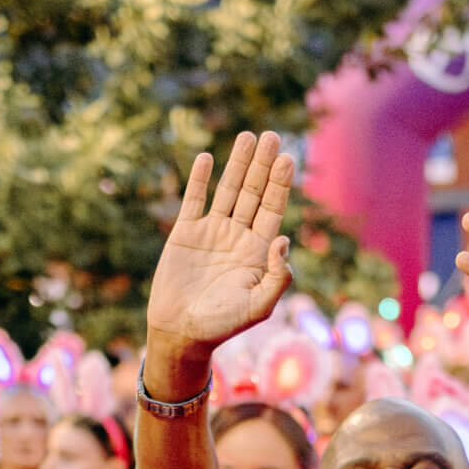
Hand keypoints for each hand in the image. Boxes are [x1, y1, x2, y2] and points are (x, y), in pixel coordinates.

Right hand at [143, 132, 295, 353]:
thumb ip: (278, 277)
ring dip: (237, 164)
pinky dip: (199, 180)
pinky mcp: (185, 233)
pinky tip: (207, 158)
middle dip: (263, 165)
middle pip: (254, 192)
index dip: (280, 184)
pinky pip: (193, 201)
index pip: (273, 209)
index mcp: (258, 251)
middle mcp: (237, 236)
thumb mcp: (259, 306)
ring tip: (247, 136)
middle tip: (273, 136)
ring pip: (228, 190)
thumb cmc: (223, 325)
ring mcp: (211, 232)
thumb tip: (283, 239)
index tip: (287, 159)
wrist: (181, 333)